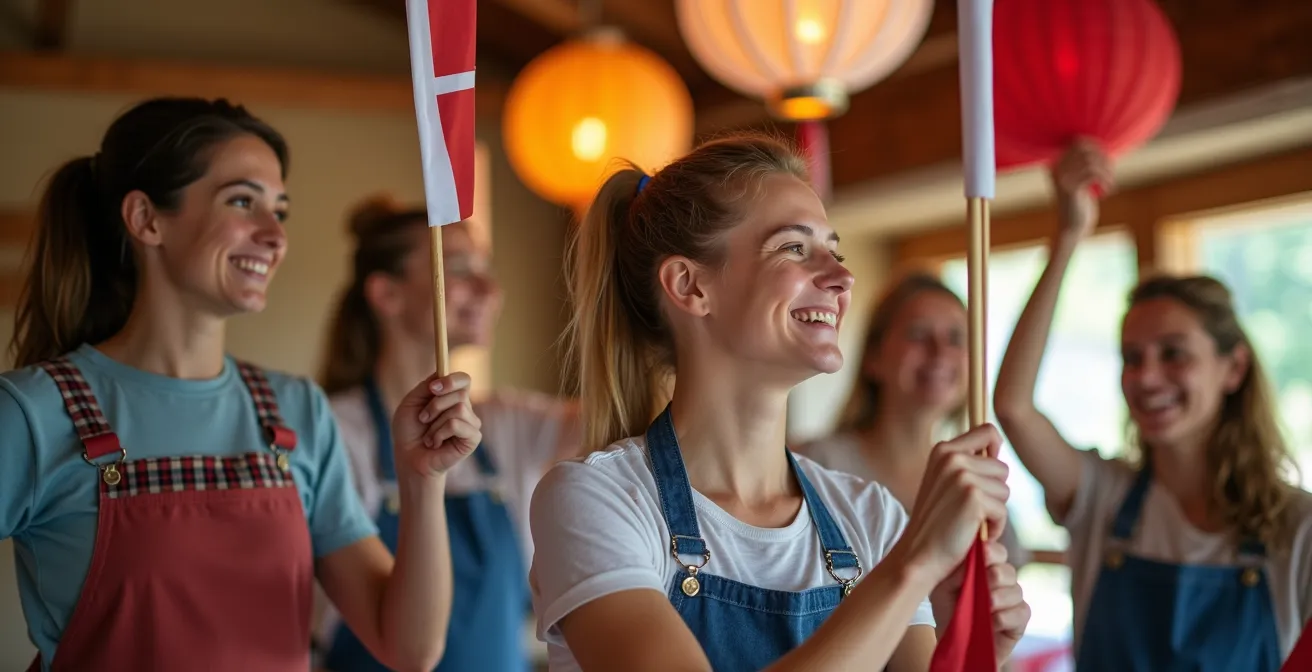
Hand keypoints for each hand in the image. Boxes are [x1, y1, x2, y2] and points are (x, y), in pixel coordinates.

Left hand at [391, 371, 481, 476]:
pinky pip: (456, 424)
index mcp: (452, 397)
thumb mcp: (411, 402)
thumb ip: (426, 385)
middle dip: (435, 405)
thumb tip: (442, 373)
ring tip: (429, 435)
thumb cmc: (409, 431)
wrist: (408, 458)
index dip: (450, 380)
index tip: (432, 388)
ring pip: (458, 408)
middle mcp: (465, 408)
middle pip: (460, 392)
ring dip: (435, 422)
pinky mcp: (473, 438)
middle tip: (423, 418)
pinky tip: (435, 443)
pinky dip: (439, 434)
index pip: (464, 379)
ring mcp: (471, 423)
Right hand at [894, 424, 1009, 582]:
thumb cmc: (935, 523)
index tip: (988, 473)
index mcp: (942, 450)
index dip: (995, 450)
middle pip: (1002, 466)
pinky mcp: (974, 497)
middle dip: (994, 491)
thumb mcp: (944, 483)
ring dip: (995, 511)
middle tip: (970, 510)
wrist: (918, 556)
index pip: (987, 431)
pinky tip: (974, 534)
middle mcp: (952, 457)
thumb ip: (964, 463)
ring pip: (1005, 489)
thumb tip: (996, 446)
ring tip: (970, 522)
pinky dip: (995, 527)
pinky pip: (1003, 511)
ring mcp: (962, 476)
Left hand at [930, 541, 1030, 666]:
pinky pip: (1021, 612)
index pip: (997, 551)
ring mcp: (1013, 599)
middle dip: (993, 577)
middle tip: (979, 586)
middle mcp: (1003, 580)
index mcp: (985, 567)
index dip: (991, 552)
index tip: (982, 553)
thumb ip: (957, 571)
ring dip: (996, 599)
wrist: (954, 642)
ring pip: (1016, 591)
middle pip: (1008, 570)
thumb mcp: (944, 588)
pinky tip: (990, 623)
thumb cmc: (949, 610)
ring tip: (981, 608)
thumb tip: (971, 559)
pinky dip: (1004, 617)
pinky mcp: (1020, 620)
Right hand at [1050, 139, 1113, 240]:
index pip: (1078, 141)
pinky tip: (1108, 191)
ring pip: (1091, 161)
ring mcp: (1061, 178)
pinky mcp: (1070, 188)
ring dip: (1106, 171)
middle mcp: (1055, 168)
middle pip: (1085, 149)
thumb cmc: (1080, 202)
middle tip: (1110, 174)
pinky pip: (1093, 174)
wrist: (1072, 227)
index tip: (1106, 163)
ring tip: (1110, 183)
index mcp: (1056, 163)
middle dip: (1103, 159)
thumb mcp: (1081, 178)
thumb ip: (1085, 161)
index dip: (1097, 147)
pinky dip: (1105, 181)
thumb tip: (1099, 143)